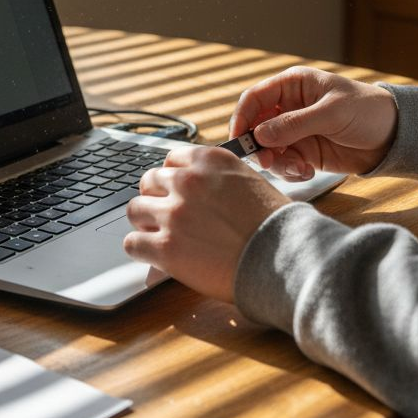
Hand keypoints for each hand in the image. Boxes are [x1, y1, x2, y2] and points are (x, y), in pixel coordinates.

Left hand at [124, 146, 290, 302]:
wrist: (284, 258)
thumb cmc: (276, 226)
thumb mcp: (250, 183)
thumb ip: (219, 180)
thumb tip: (203, 190)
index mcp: (209, 160)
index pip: (172, 159)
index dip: (173, 179)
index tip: (177, 192)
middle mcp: (187, 181)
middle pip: (149, 181)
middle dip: (157, 199)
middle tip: (169, 216)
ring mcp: (173, 214)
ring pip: (135, 210)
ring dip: (146, 223)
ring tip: (161, 237)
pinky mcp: (165, 247)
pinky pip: (132, 244)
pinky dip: (141, 251)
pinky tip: (155, 256)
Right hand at [230, 66, 397, 179]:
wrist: (394, 137)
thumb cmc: (367, 111)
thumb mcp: (332, 113)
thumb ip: (295, 124)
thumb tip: (260, 135)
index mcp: (293, 85)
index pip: (254, 98)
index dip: (242, 117)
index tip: (240, 140)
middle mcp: (289, 107)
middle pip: (255, 127)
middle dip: (259, 147)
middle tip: (268, 162)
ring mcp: (295, 131)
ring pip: (268, 150)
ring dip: (278, 163)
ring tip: (301, 169)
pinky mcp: (304, 152)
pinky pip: (284, 164)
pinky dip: (291, 171)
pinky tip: (308, 172)